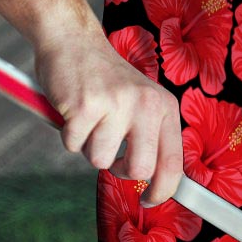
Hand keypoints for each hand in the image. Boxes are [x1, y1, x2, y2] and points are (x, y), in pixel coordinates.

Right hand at [34, 34, 182, 204]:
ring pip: (100, 160)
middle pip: (140, 169)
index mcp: (164, 106)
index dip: (163, 190)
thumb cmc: (106, 80)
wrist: (73, 41)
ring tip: (90, 119)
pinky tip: (74, 111)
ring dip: (89, 147)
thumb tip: (157, 183)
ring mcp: (116, 104)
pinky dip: (68, 134)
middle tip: (110, 153)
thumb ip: (150, 137)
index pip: (173, 162)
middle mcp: (146, 104)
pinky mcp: (85, 106)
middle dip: (120, 170)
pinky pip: (73, 145)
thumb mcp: (141, 102)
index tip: (149, 200)